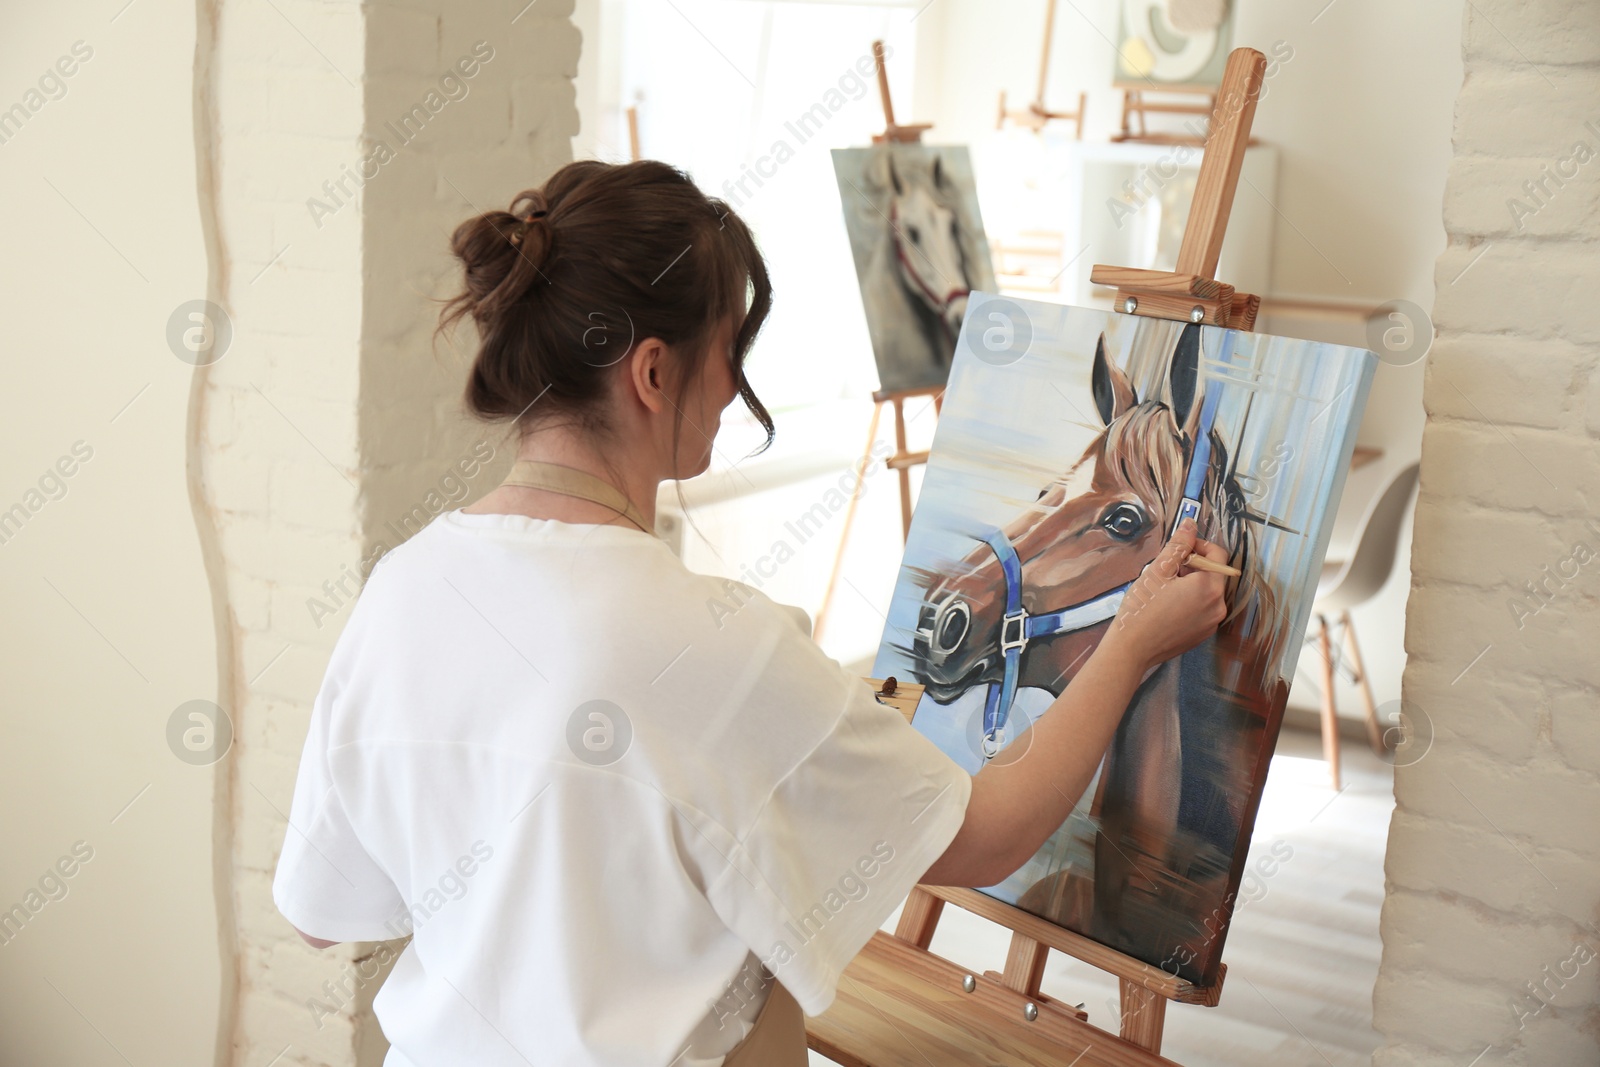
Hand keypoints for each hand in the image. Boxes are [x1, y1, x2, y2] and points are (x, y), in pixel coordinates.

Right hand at [1103, 518, 1229, 675]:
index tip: (1180, 549)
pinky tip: (1167, 606)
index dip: (1199, 545)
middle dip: (1193, 566)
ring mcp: (1212, 623)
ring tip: (1165, 589)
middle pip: (1213, 574)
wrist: (1132, 648)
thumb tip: (1190, 524)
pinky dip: (1190, 601)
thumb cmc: (1142, 609)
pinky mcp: (1203, 634)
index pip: (1218, 554)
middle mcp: (1218, 606)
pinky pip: (1203, 609)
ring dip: (1191, 584)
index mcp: (1210, 588)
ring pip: (1208, 592)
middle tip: (1166, 570)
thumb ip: (1178, 545)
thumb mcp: (1158, 570)